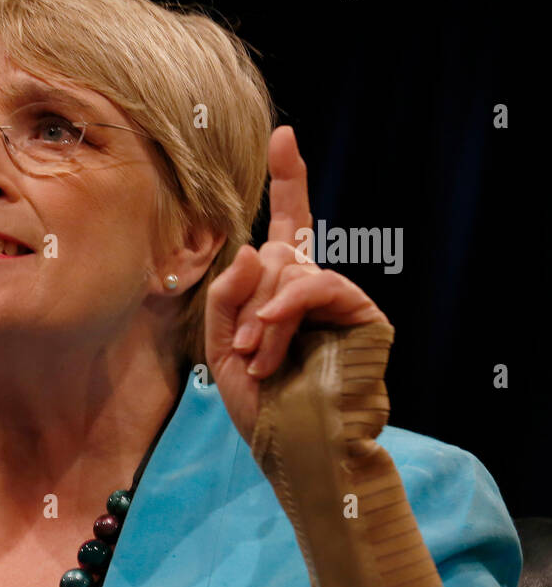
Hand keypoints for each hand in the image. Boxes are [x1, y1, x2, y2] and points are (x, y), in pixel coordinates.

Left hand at [205, 127, 386, 442]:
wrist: (296, 449)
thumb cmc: (262, 406)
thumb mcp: (222, 348)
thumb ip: (226, 296)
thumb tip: (252, 246)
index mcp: (281, 293)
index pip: (288, 228)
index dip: (288, 183)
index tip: (285, 137)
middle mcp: (313, 289)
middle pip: (273, 253)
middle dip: (248, 300)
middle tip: (248, 349)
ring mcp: (341, 300)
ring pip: (291, 270)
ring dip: (264, 315)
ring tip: (260, 357)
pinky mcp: (363, 314)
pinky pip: (317, 285)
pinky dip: (287, 309)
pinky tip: (273, 339)